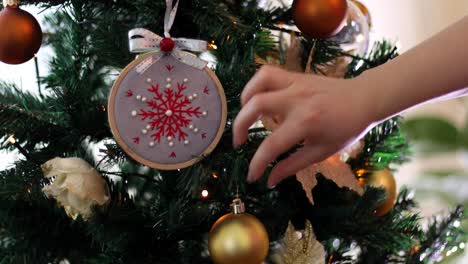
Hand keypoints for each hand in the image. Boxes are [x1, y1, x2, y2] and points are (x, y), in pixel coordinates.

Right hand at [233, 66, 375, 186]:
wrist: (364, 99)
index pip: (271, 146)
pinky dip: (255, 85)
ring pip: (259, 83)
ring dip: (245, 100)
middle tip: (240, 142)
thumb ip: (292, 165)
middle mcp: (297, 100)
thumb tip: (270, 180)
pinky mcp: (295, 76)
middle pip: (256, 106)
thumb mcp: (321, 152)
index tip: (251, 176)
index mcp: (306, 124)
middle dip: (239, 126)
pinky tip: (256, 98)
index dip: (257, 164)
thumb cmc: (346, 129)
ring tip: (245, 115)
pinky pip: (268, 73)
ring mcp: (295, 84)